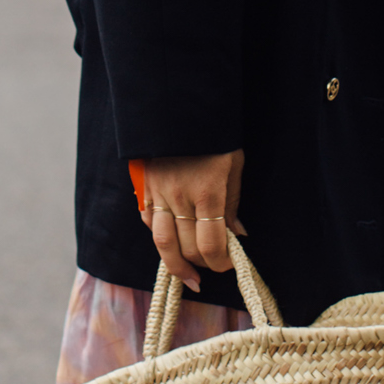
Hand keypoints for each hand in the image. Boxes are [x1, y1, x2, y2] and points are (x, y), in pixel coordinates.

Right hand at [141, 149, 244, 287]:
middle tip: (212, 266)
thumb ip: (233, 203)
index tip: (228, 264)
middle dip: (202, 264)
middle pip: (188, 249)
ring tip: (187, 275)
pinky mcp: (145, 189)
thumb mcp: (233, 166)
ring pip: (163, 243)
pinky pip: (148, 222)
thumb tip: (237, 234)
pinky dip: (159, 237)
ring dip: (176, 264)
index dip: (221, 262)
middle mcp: (181, 198)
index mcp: (208, 193)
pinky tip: (170, 244)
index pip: (212, 246)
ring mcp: (160, 194)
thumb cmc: (214, 136)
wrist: (181, 108)